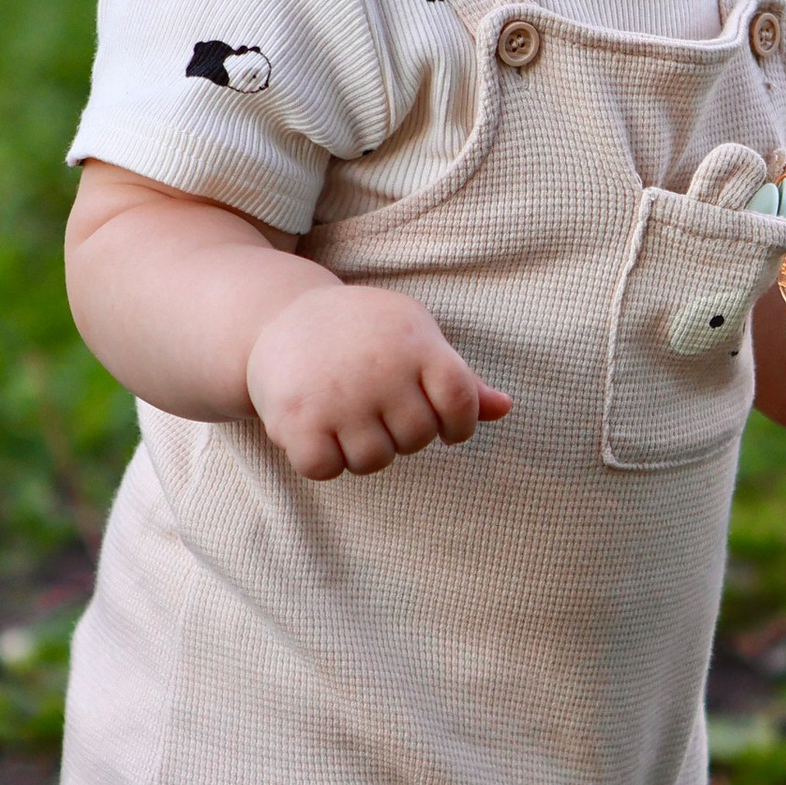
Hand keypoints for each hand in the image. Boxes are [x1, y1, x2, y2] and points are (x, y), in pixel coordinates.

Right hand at [245, 282, 511, 481]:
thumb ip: (459, 378)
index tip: (441, 423)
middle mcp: (381, 370)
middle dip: (400, 434)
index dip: (457, 425)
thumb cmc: (363, 331)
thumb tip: (506, 408)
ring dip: (362, 451)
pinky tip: (318, 432)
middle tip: (376, 408)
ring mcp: (340, 396)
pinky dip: (323, 461)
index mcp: (417, 345)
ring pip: (373, 461)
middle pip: (416, 439)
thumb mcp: (414, 335)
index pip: (461, 404)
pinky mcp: (299, 417)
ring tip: (346, 418)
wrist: (280, 315)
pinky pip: (325, 468)